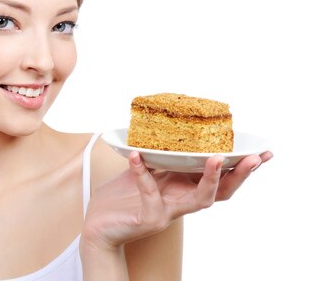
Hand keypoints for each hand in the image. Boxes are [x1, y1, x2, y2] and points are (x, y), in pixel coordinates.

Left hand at [82, 150, 272, 252]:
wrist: (97, 227)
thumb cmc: (119, 200)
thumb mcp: (142, 172)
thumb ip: (156, 158)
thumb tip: (166, 129)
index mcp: (181, 190)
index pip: (217, 180)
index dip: (238, 168)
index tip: (260, 152)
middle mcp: (181, 203)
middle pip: (221, 192)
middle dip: (240, 175)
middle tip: (255, 157)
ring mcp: (168, 213)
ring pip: (200, 199)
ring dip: (210, 178)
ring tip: (215, 157)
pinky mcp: (149, 219)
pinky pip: (151, 195)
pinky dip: (144, 174)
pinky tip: (137, 155)